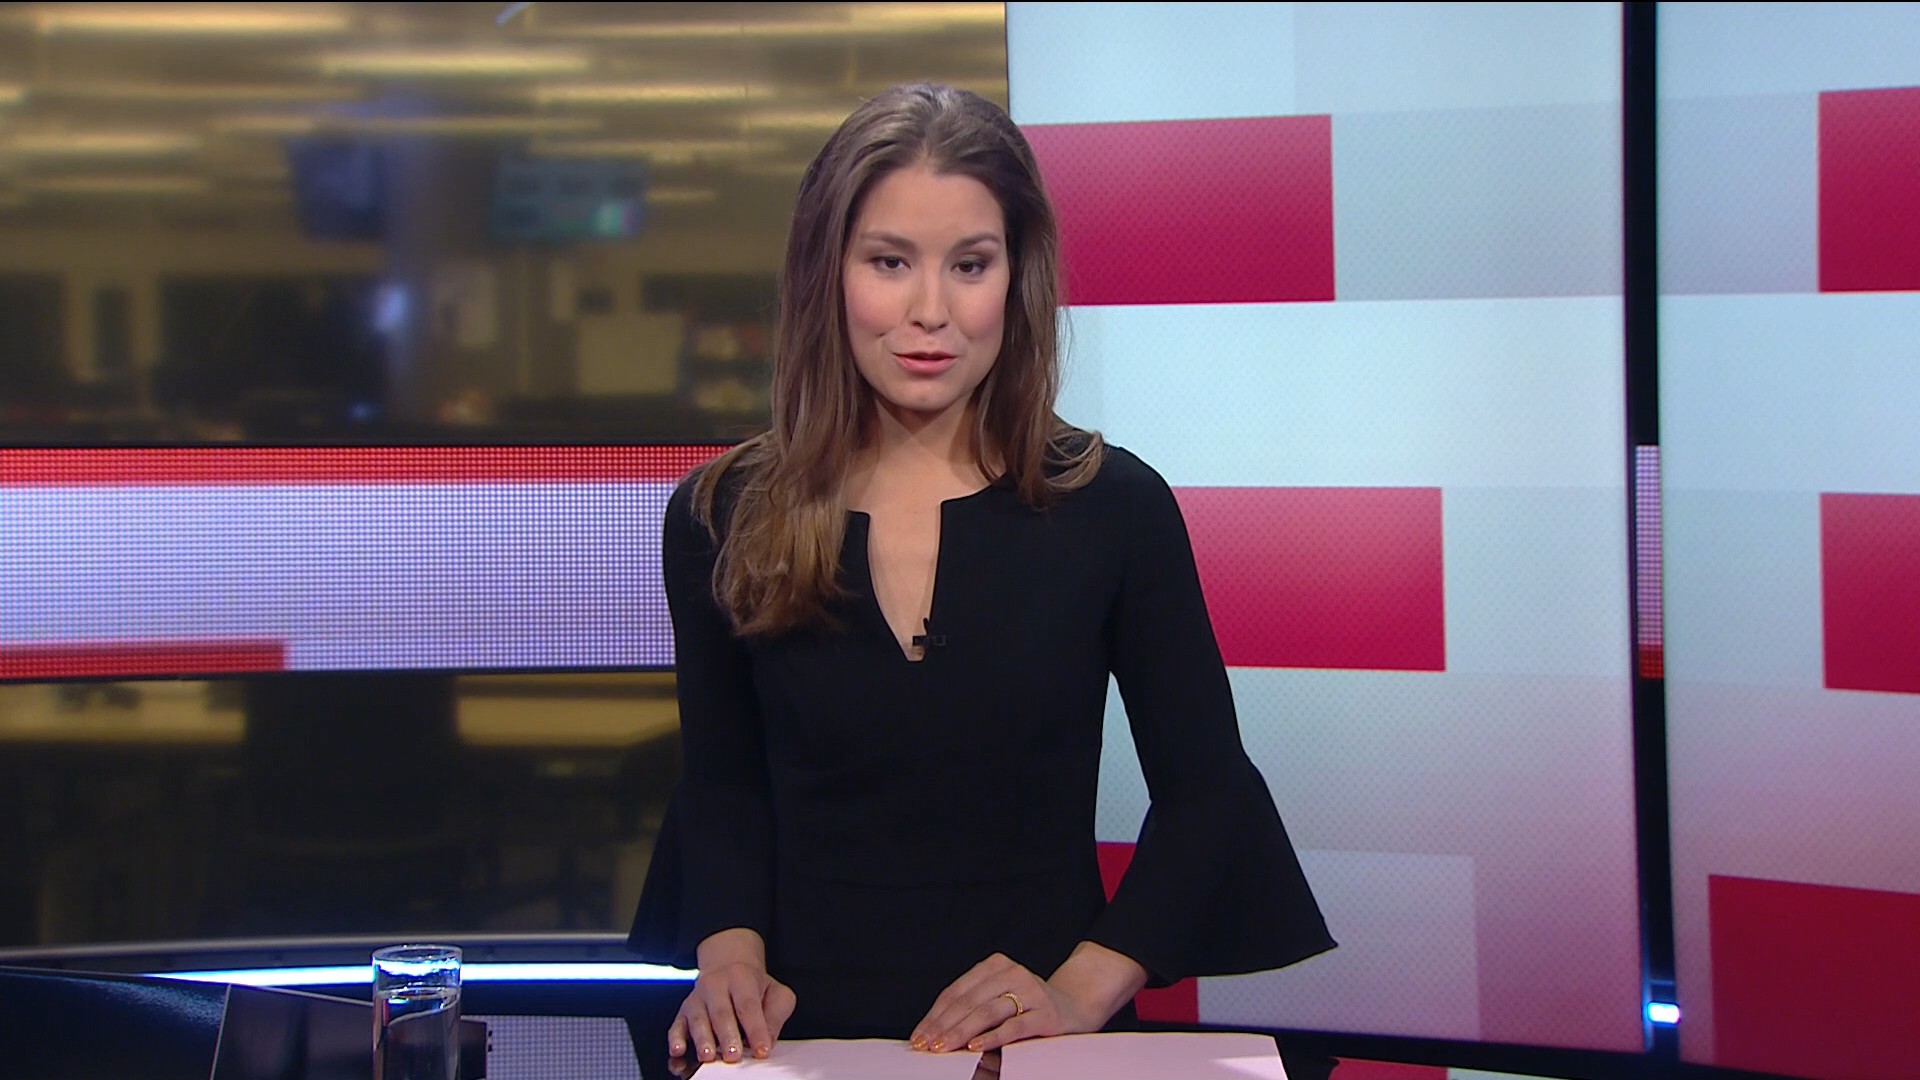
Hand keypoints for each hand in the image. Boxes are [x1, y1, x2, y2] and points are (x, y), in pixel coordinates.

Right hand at [668, 949, 796, 1063]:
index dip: (756, 1029)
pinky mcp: (683, 1013)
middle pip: (721, 1012)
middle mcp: (715, 986)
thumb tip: (768, 1039)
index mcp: (741, 978)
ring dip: (702, 1040)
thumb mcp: (775, 992)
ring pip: (698, 1020)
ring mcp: (697, 999)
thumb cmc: (753, 986)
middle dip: (727, 1035)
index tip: (762, 1049)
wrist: (728, 966)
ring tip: (709, 1056)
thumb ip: (776, 1014)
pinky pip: (677, 1026)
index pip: (748, 1005)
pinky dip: (676, 1039)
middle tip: (734, 1055)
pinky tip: (678, 1051)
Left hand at [909, 953, 1105, 1054]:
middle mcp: (1012, 973)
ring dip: (961, 1032)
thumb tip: (936, 1033)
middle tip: (927, 1046)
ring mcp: (1031, 992)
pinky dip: (992, 1037)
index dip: (935, 1015)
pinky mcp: (1045, 1014)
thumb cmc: (1029, 1007)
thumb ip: (972, 1009)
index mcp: (995, 966)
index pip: (956, 991)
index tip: (919, 1036)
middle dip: (943, 1026)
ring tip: (944, 1047)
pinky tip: (974, 1046)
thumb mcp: (999, 1000)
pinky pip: (1014, 1027)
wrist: (1076, 1007)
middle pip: (968, 1001)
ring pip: (987, 1012)